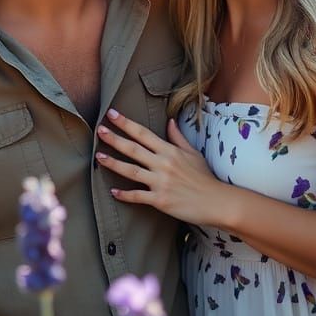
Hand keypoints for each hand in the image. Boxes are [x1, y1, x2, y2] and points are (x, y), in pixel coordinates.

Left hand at [96, 109, 231, 227]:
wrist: (216, 201)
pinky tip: (113, 191)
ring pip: (131, 171)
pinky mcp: (160, 200)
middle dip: (114, 139)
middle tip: (100, 130)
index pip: (144, 133)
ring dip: (113, 163)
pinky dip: (124, 194)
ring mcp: (161, 182)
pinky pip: (138, 196)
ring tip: (98, 157)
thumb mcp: (193, 153)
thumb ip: (178, 137)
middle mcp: (163, 164)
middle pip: (134, 149)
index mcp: (170, 151)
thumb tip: (169, 121)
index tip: (112, 114)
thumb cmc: (205, 177)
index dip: (126, 123)